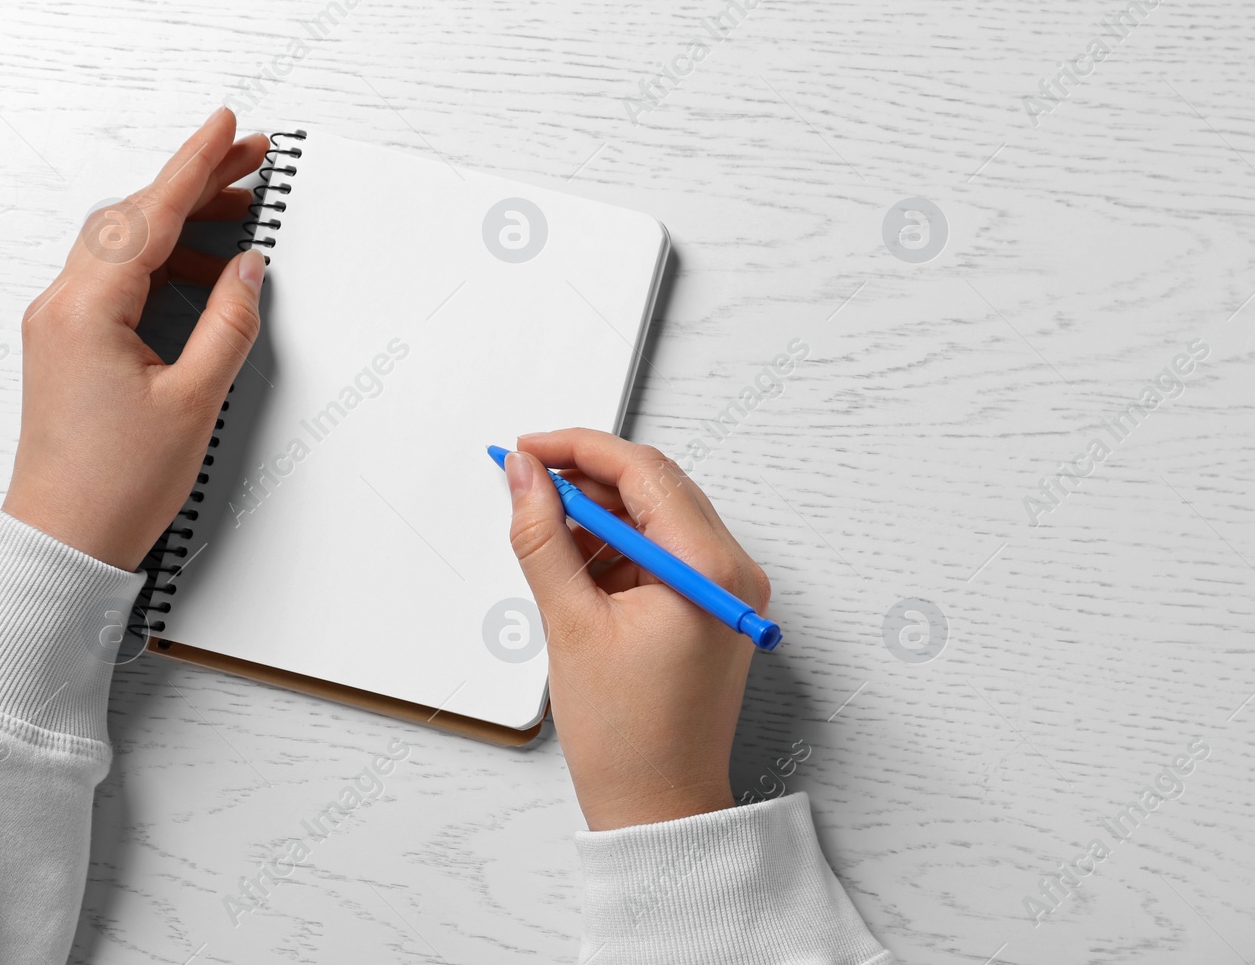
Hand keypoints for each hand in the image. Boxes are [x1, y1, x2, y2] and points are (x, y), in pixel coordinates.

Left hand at [3, 108, 269, 570]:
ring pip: (124, 246)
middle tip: (250, 161)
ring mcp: (60, 323)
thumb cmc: (115, 483)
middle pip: (132, 219)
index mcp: (85, 309)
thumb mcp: (194, 398)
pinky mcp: (69, 343)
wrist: (63, 538)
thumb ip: (228, 322)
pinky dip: (163, 262)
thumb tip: (249, 268)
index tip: (225, 126)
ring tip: (241, 217)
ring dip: (182, 224)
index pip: (148, 215)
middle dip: (194, 184)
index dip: (194, 164)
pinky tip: (204, 272)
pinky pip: (117, 279)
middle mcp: (61, 306)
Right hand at [502, 429, 771, 830]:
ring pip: (657, 516)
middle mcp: (733, 571)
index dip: (579, 449)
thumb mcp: (569, 623)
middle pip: (656, 486)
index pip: (645, 471)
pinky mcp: (713, 606)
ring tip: (546, 540)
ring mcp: (727, 589)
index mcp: (709, 569)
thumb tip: (522, 473)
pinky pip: (662, 552)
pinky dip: (617, 548)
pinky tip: (576, 567)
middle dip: (586, 479)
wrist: (660, 807)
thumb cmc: (627, 736)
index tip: (528, 448)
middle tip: (526, 482)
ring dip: (600, 515)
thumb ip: (542, 536)